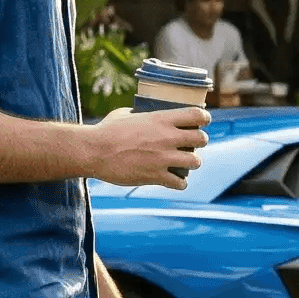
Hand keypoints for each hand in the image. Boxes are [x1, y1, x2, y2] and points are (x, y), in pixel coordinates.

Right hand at [87, 107, 207, 188]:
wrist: (94, 152)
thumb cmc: (107, 130)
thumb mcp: (125, 114)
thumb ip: (140, 115)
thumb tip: (142, 114)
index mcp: (161, 119)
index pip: (196, 115)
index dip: (204, 118)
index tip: (203, 121)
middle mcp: (167, 137)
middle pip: (201, 138)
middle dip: (199, 141)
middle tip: (192, 144)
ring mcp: (163, 158)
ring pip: (196, 162)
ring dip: (192, 163)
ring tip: (185, 163)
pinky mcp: (156, 176)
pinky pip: (180, 183)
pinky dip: (180, 183)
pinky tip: (175, 181)